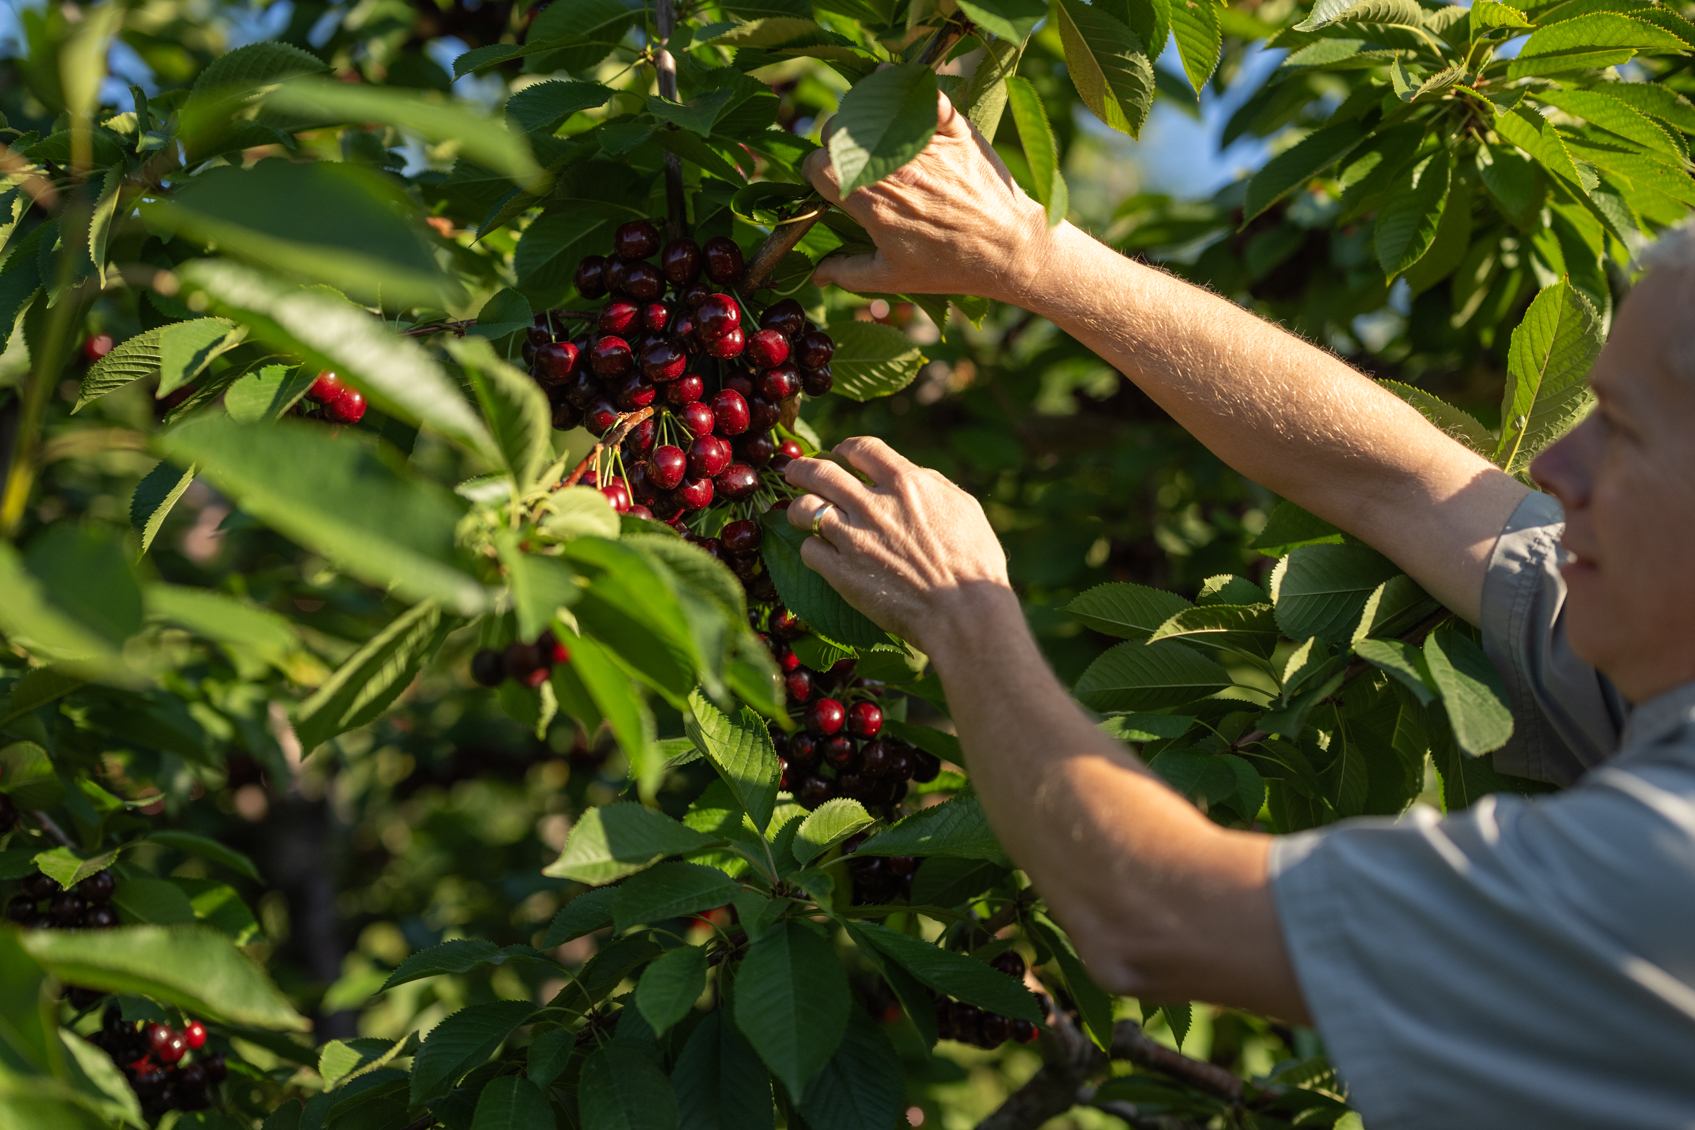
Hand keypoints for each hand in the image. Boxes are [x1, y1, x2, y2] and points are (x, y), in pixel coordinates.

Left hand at [782, 437, 1014, 656]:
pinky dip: (811, 548)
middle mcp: (873, 504)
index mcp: (905, 483)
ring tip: (797, 513)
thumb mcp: (963, 507)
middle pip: (820, 471)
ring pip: (803, 509)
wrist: (963, 612)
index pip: (861, 449)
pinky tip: (819, 552)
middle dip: (801, 469)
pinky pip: (809, 550)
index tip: (840, 455)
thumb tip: (910, 475)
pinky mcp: (841, 572)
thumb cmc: (975, 562)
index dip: (845, 449)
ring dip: (797, 508)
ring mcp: (853, 538)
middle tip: (794, 472)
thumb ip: (931, 484)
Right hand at [802, 90, 1050, 302]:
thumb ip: (847, 272)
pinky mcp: (953, 128)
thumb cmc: (950, 267)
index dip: (819, 174)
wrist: (1010, 248)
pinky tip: (902, 95)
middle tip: (854, 161)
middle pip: (840, 131)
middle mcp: (892, 166)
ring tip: (874, 135)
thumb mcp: (893, 278)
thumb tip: (816, 273)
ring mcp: (923, 143)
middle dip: (837, 143)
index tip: (831, 185)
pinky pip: (922, 93)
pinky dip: (908, 89)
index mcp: (872, 201)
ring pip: (873, 109)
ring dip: (866, 118)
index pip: (819, 165)